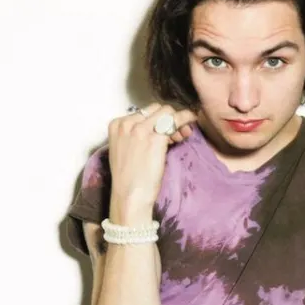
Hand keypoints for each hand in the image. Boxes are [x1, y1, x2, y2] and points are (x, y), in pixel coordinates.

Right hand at [106, 103, 196, 223]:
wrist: (130, 196)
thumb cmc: (130, 178)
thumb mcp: (126, 149)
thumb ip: (137, 134)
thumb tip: (160, 127)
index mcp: (117, 124)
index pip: (144, 112)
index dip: (158, 120)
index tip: (166, 132)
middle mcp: (127, 123)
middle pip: (157, 108)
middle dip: (169, 119)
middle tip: (176, 135)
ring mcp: (140, 129)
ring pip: (167, 111)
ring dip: (177, 122)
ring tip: (180, 137)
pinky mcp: (155, 137)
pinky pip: (176, 120)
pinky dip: (185, 121)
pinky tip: (187, 131)